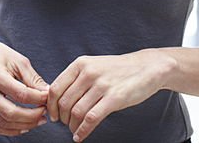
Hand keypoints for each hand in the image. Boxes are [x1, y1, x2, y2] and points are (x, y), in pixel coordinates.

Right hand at [0, 37, 49, 135]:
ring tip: (39, 119)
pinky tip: (25, 125)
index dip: (38, 98)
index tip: (48, 97)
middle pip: (10, 113)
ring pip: (3, 123)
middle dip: (32, 116)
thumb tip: (48, 93)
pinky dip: (12, 130)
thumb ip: (32, 77)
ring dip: (25, 125)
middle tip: (45, 111)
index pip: (20, 94)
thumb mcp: (16, 59)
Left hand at [47, 50, 174, 141]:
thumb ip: (76, 78)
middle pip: (64, 102)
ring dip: (72, 126)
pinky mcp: (114, 98)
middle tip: (65, 124)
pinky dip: (82, 131)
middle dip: (62, 118)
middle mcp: (88, 73)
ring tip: (74, 130)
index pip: (55, 88)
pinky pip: (91, 119)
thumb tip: (57, 98)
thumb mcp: (94, 66)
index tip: (53, 115)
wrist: (147, 67)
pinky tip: (80, 136)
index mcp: (80, 64)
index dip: (51, 105)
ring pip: (76, 112)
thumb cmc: (119, 69)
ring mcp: (101, 85)